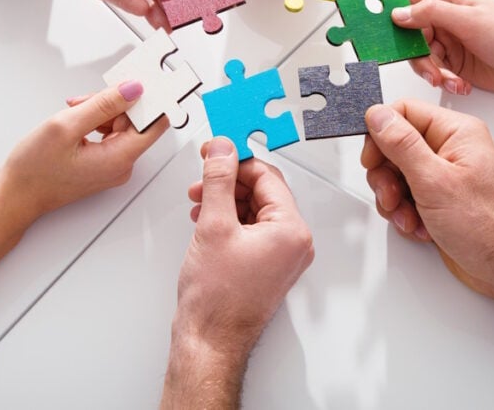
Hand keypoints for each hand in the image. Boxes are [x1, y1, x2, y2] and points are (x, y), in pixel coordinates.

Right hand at [0, 81, 166, 223]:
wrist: (15, 196)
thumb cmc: (34, 171)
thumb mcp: (66, 126)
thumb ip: (104, 104)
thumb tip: (134, 89)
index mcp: (120, 158)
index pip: (155, 123)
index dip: (148, 100)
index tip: (136, 83)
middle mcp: (122, 165)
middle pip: (134, 121)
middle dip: (112, 104)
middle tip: (84, 101)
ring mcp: (113, 166)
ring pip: (120, 125)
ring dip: (100, 112)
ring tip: (72, 113)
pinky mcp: (103, 164)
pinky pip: (110, 135)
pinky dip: (94, 123)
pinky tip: (75, 122)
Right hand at [162, 138, 313, 406]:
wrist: (208, 343)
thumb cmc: (217, 300)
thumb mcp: (213, 225)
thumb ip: (218, 180)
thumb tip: (223, 150)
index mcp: (292, 230)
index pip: (267, 177)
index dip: (237, 160)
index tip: (216, 150)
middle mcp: (294, 242)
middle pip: (263, 191)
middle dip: (229, 181)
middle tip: (203, 173)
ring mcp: (281, 256)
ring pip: (255, 209)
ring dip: (225, 199)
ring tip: (199, 200)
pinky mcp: (267, 265)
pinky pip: (252, 229)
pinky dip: (229, 219)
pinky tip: (206, 218)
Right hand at [361, 101, 493, 312]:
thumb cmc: (488, 227)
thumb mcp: (434, 181)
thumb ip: (402, 145)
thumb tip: (378, 115)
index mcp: (457, 132)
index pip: (404, 112)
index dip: (381, 134)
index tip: (372, 160)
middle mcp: (451, 149)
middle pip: (395, 146)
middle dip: (387, 176)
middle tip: (393, 196)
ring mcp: (446, 174)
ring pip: (397, 174)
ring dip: (395, 200)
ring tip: (410, 217)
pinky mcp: (440, 197)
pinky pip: (407, 196)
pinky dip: (407, 214)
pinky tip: (420, 227)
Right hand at [392, 0, 493, 96]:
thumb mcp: (468, 19)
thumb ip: (430, 13)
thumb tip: (399, 14)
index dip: (388, 12)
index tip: (375, 29)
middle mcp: (444, 19)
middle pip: (408, 35)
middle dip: (415, 55)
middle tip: (429, 68)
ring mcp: (449, 42)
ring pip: (420, 58)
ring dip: (432, 72)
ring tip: (449, 80)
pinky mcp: (455, 64)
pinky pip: (435, 73)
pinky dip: (444, 81)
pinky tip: (460, 84)